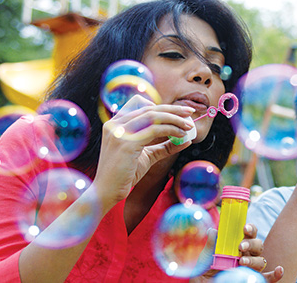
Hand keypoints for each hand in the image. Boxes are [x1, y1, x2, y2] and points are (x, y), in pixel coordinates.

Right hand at [92, 95, 194, 210]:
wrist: (107, 191)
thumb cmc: (125, 174)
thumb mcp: (147, 156)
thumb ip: (163, 146)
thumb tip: (185, 140)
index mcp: (116, 124)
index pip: (142, 106)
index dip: (162, 106)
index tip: (179, 112)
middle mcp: (115, 124)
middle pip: (149, 109)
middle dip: (173, 109)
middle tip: (189, 112)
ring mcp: (119, 132)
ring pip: (153, 117)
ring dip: (174, 119)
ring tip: (188, 126)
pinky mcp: (126, 143)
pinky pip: (154, 130)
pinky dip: (170, 130)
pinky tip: (180, 136)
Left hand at [192, 224, 283, 282]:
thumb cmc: (206, 270)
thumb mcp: (205, 257)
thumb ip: (211, 244)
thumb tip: (213, 230)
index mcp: (237, 245)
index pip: (248, 233)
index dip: (250, 228)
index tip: (244, 227)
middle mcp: (246, 255)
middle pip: (258, 245)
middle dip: (251, 243)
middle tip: (240, 246)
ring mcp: (250, 268)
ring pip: (261, 260)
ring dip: (254, 259)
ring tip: (242, 262)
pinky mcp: (254, 280)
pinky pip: (268, 278)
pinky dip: (276, 274)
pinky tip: (279, 270)